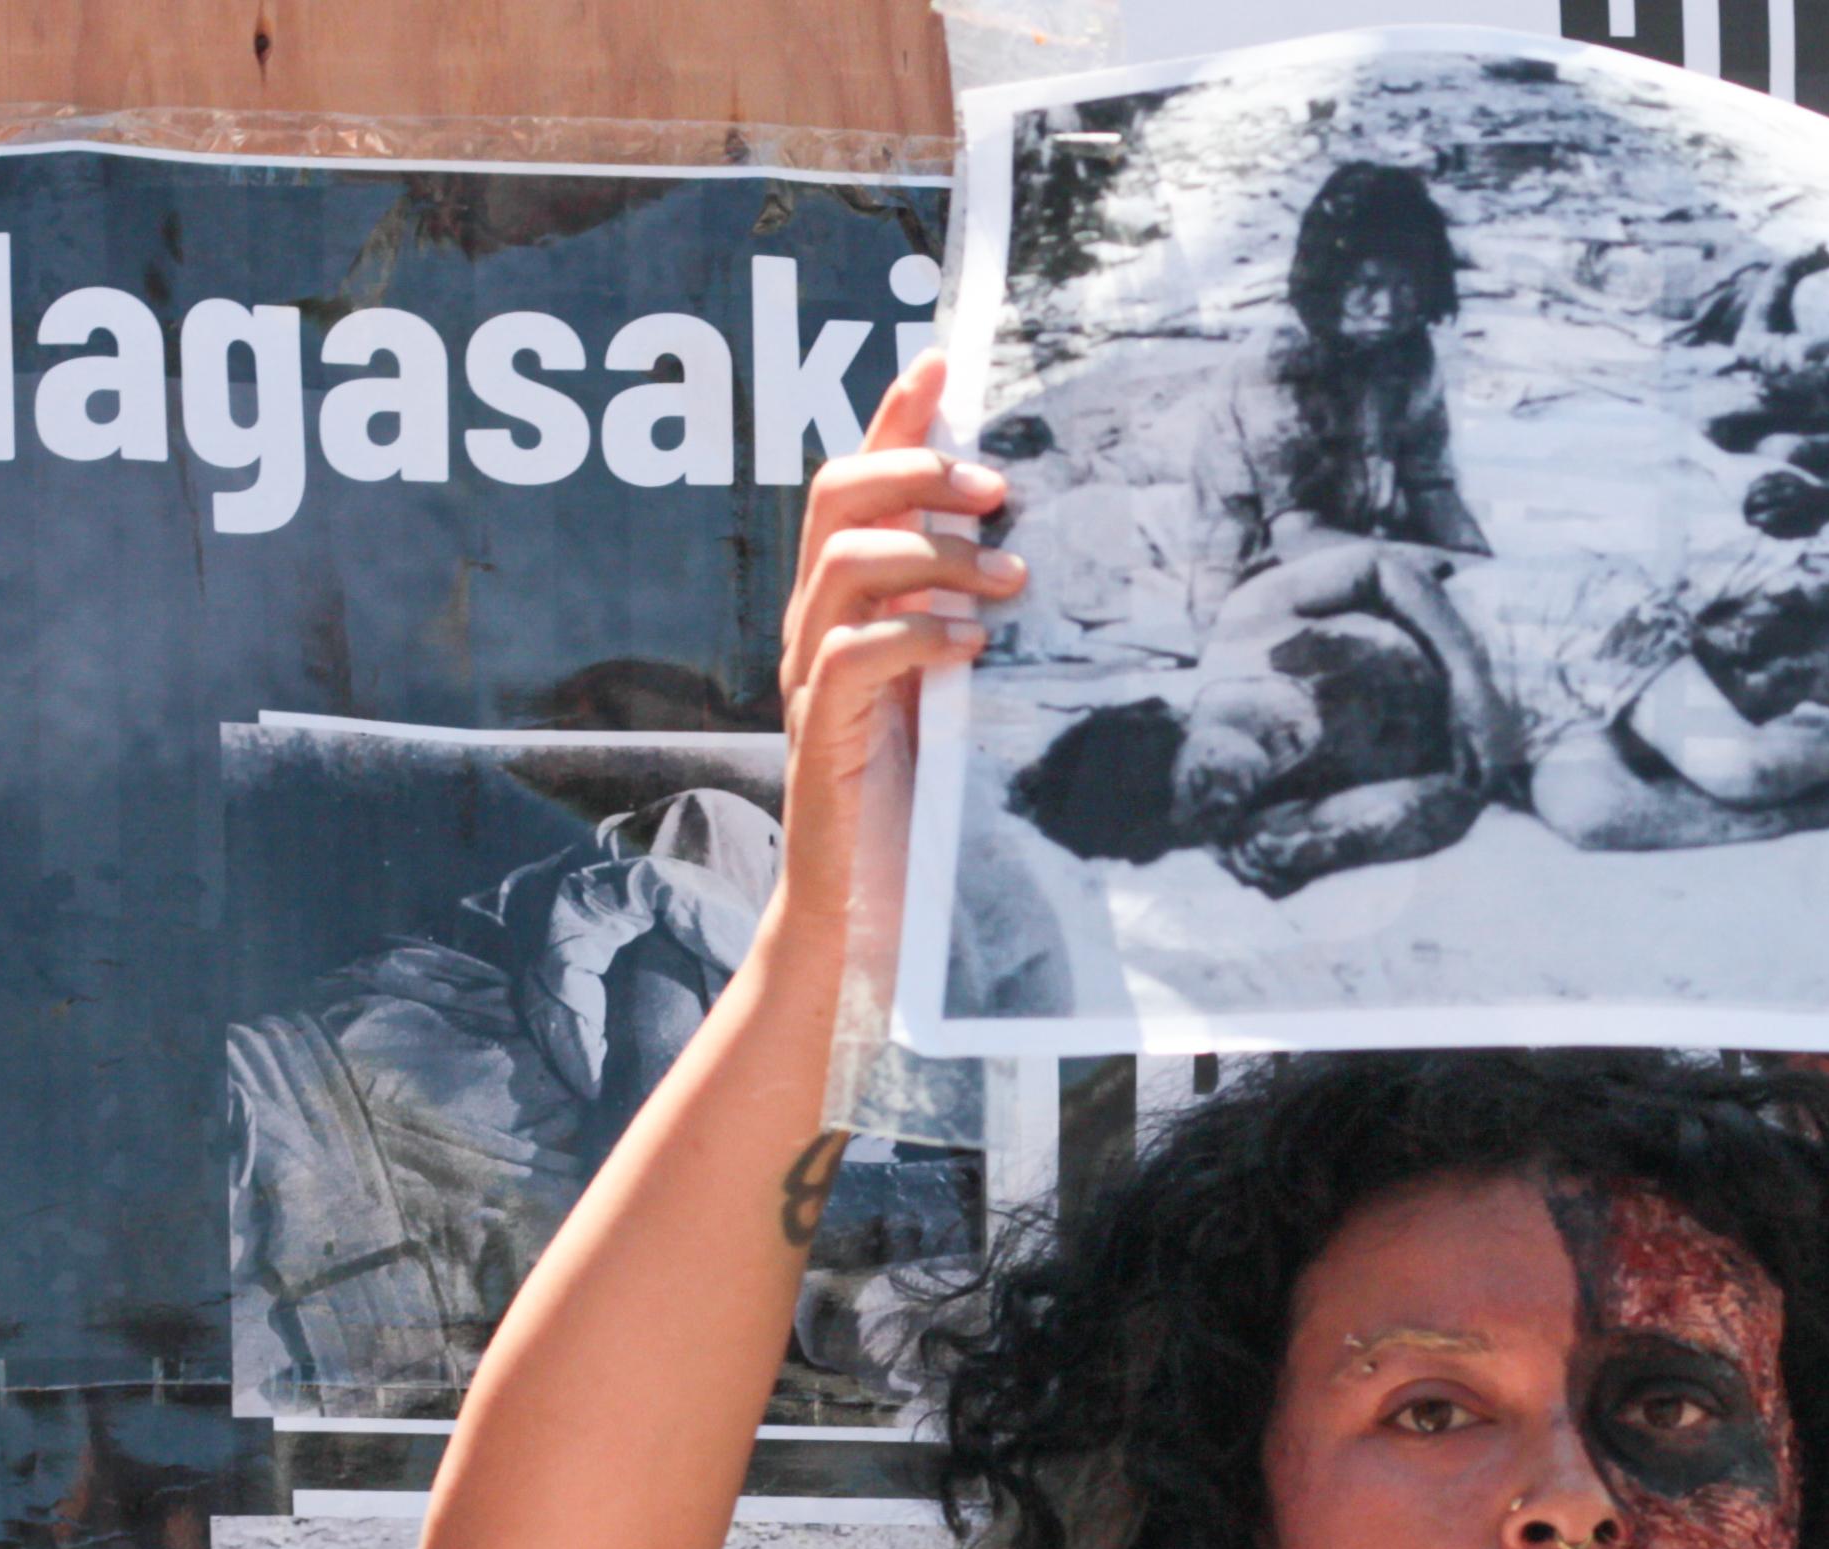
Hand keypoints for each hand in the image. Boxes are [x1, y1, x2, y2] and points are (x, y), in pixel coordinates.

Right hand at [774, 353, 1018, 914]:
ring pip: (845, 565)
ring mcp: (810, 678)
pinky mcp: (822, 735)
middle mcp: (814, 627)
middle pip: (834, 499)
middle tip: (996, 491)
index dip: (889, 415)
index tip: (942, 360)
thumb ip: (957, 619)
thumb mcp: (944, 688)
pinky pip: (856, 655)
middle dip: (917, 471)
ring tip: (1009, 581)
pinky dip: (919, 635)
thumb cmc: (911, 798)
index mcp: (841, 605)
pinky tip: (972, 648)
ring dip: (934, 555)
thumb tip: (1018, 553)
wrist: (862, 908)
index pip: (851, 483)